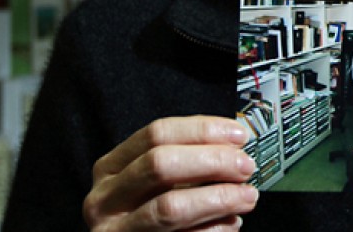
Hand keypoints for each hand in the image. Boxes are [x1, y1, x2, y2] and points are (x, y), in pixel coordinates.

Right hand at [83, 115, 259, 230]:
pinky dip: (213, 229)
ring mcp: (115, 231)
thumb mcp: (153, 183)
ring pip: (171, 206)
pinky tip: (231, 223)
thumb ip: (184, 160)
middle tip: (245, 166)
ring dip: (218, 198)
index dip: (202, 131)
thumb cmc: (148, 216)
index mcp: (111, 168)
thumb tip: (232, 143)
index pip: (157, 134)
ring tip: (247, 196)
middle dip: (212, 161)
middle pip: (161, 164)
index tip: (238, 135)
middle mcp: (106, 199)